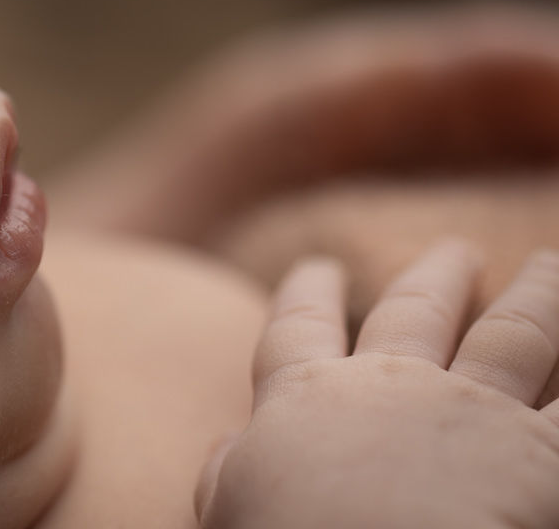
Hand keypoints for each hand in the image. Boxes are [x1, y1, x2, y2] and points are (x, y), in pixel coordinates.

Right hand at [195, 240, 558, 528]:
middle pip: (417, 312)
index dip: (307, 292)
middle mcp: (392, 386)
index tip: (315, 266)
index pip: (299, 327)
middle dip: (437, 276)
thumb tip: (228, 440)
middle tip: (457, 250)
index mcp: (308, 399)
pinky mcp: (542, 455)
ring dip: (534, 297)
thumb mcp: (229, 509)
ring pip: (511, 336)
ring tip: (545, 266)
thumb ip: (225, 470)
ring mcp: (474, 412)